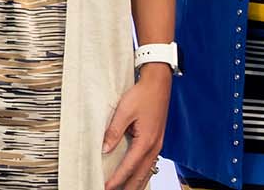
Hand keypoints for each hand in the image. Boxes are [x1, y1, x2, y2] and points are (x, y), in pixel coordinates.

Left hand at [103, 65, 171, 189]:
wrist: (158, 84)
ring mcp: (157, 145)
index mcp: (145, 141)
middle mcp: (154, 147)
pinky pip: (150, 164)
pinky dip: (142, 174)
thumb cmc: (142, 95)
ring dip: (136, 183)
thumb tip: (104, 149)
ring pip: (146, 172)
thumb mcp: (124, 111)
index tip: (105, 187)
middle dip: (127, 187)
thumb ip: (113, 131)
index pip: (128, 167)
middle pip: (140, 175)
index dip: (116, 179)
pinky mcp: (157, 142)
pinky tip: (137, 178)